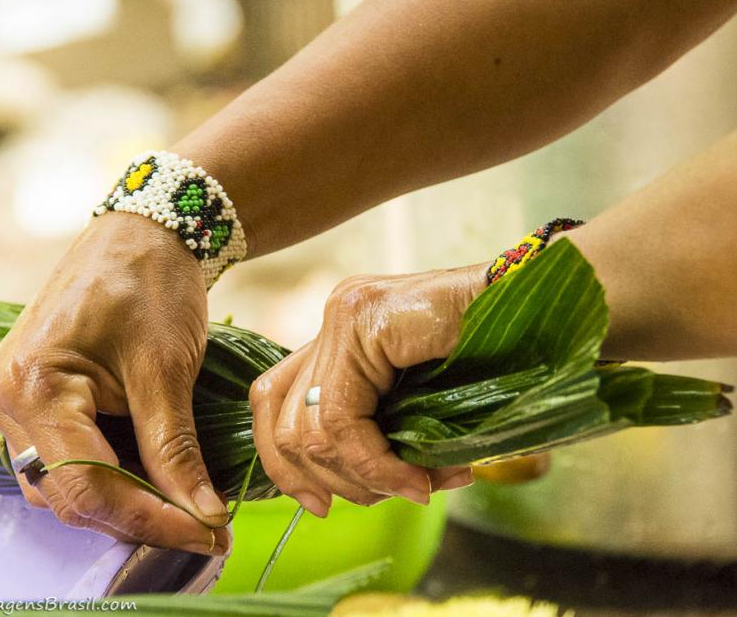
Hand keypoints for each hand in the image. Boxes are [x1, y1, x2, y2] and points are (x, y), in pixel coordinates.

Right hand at [0, 214, 229, 554]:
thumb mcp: (166, 371)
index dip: (150, 519)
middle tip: (203, 527)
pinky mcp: (27, 398)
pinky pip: (60, 458)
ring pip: (61, 484)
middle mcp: (4, 397)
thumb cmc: (151, 284)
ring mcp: (9, 399)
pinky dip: (106, 474)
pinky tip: (150, 474)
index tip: (208, 536)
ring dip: (121, 500)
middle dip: (137, 516)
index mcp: (32, 384)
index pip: (87, 484)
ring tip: (182, 501)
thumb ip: (175, 451)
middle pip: (67, 492)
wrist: (139, 233)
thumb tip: (203, 518)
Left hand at [249, 264, 486, 516]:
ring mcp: (344, 313)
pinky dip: (377, 464)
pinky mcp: (365, 318)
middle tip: (390, 497)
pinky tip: (417, 479)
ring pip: (309, 427)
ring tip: (415, 488)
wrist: (544, 312)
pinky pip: (344, 417)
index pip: (274, 402)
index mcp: (340, 336)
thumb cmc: (497, 361)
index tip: (318, 505)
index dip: (285, 465)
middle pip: (282, 421)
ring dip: (362, 478)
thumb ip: (382, 433)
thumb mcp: (421, 406)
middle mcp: (333, 319)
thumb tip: (353, 491)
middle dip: (331, 480)